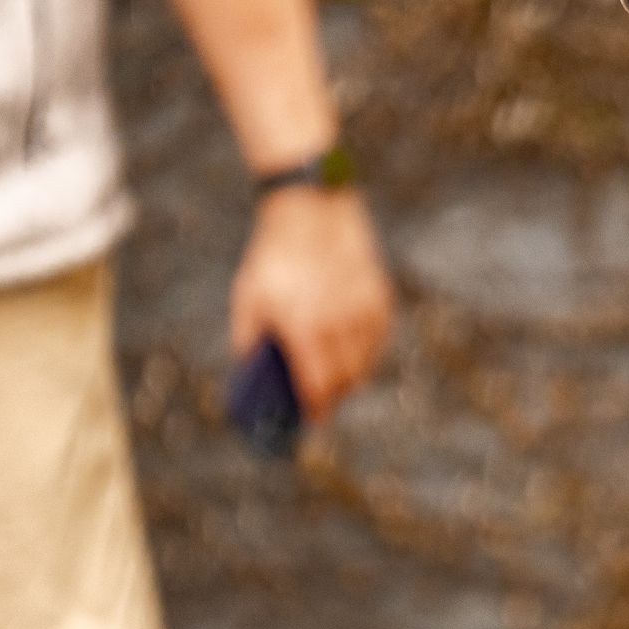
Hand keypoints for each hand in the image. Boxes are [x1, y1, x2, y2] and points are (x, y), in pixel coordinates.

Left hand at [230, 186, 393, 420]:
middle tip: (321, 396)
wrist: (311, 210)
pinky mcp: (379, 296)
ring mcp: (363, 310)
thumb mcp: (249, 299)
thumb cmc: (274, 257)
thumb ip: (248, 342)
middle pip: (347, 380)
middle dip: (334, 394)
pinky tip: (352, 345)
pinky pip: (378, 338)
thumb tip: (250, 374)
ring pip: (367, 361)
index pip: (320, 386)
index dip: (317, 408)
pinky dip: (367, 348)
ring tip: (335, 372)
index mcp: (305, 329)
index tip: (312, 417)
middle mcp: (340, 324)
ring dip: (352, 373)